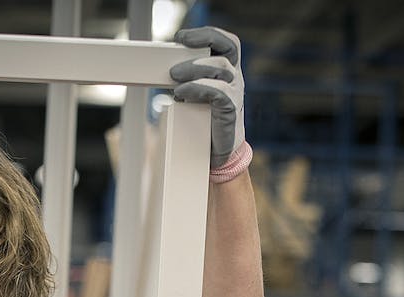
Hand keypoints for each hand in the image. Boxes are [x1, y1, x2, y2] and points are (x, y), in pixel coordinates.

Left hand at [170, 26, 245, 167]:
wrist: (217, 155)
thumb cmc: (205, 124)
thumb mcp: (196, 97)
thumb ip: (188, 81)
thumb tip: (168, 70)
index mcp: (228, 73)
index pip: (226, 43)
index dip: (207, 34)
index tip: (182, 37)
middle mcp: (235, 79)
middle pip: (228, 47)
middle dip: (203, 40)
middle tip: (179, 44)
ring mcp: (236, 94)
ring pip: (221, 68)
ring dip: (194, 68)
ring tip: (173, 77)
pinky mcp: (230, 110)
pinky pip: (218, 91)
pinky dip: (196, 88)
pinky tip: (180, 94)